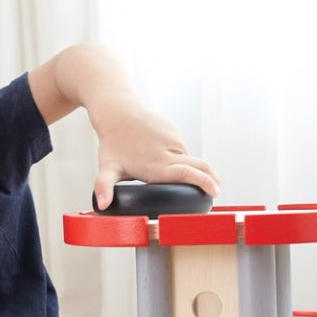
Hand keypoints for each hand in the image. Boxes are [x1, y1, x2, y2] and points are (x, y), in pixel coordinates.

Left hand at [92, 99, 219, 210]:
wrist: (118, 110)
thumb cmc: (112, 142)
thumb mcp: (107, 167)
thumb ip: (104, 187)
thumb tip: (101, 205)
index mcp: (157, 166)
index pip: (188, 175)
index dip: (205, 183)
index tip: (215, 191)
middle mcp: (170, 152)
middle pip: (200, 167)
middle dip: (211, 179)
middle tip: (214, 191)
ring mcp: (175, 140)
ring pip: (189, 159)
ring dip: (191, 170)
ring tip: (182, 178)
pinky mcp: (175, 132)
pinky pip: (182, 149)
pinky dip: (180, 158)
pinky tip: (166, 159)